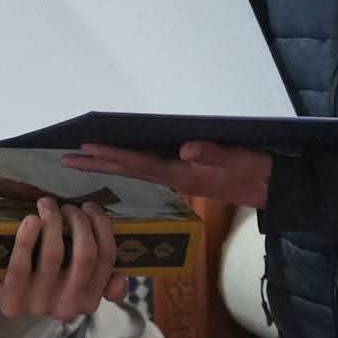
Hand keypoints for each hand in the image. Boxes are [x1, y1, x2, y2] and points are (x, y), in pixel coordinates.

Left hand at [0, 198, 127, 319]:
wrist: (2, 290)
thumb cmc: (43, 276)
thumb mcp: (74, 281)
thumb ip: (102, 279)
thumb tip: (119, 281)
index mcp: (88, 301)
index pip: (106, 259)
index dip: (102, 227)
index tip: (90, 207)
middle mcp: (67, 308)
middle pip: (85, 254)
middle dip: (79, 221)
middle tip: (67, 206)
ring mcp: (38, 305)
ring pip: (54, 254)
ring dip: (53, 220)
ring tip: (47, 204)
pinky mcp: (12, 300)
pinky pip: (21, 266)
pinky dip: (27, 238)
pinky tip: (31, 219)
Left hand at [63, 141, 273, 209]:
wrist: (272, 188)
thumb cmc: (255, 171)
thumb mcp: (239, 161)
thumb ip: (214, 154)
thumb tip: (185, 149)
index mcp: (181, 174)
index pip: (137, 165)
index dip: (110, 158)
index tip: (83, 152)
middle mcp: (174, 177)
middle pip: (128, 170)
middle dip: (97, 165)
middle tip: (65, 160)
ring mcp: (178, 178)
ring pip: (135, 171)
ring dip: (108, 166)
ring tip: (82, 160)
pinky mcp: (184, 175)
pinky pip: (148, 170)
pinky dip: (127, 165)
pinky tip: (116, 162)